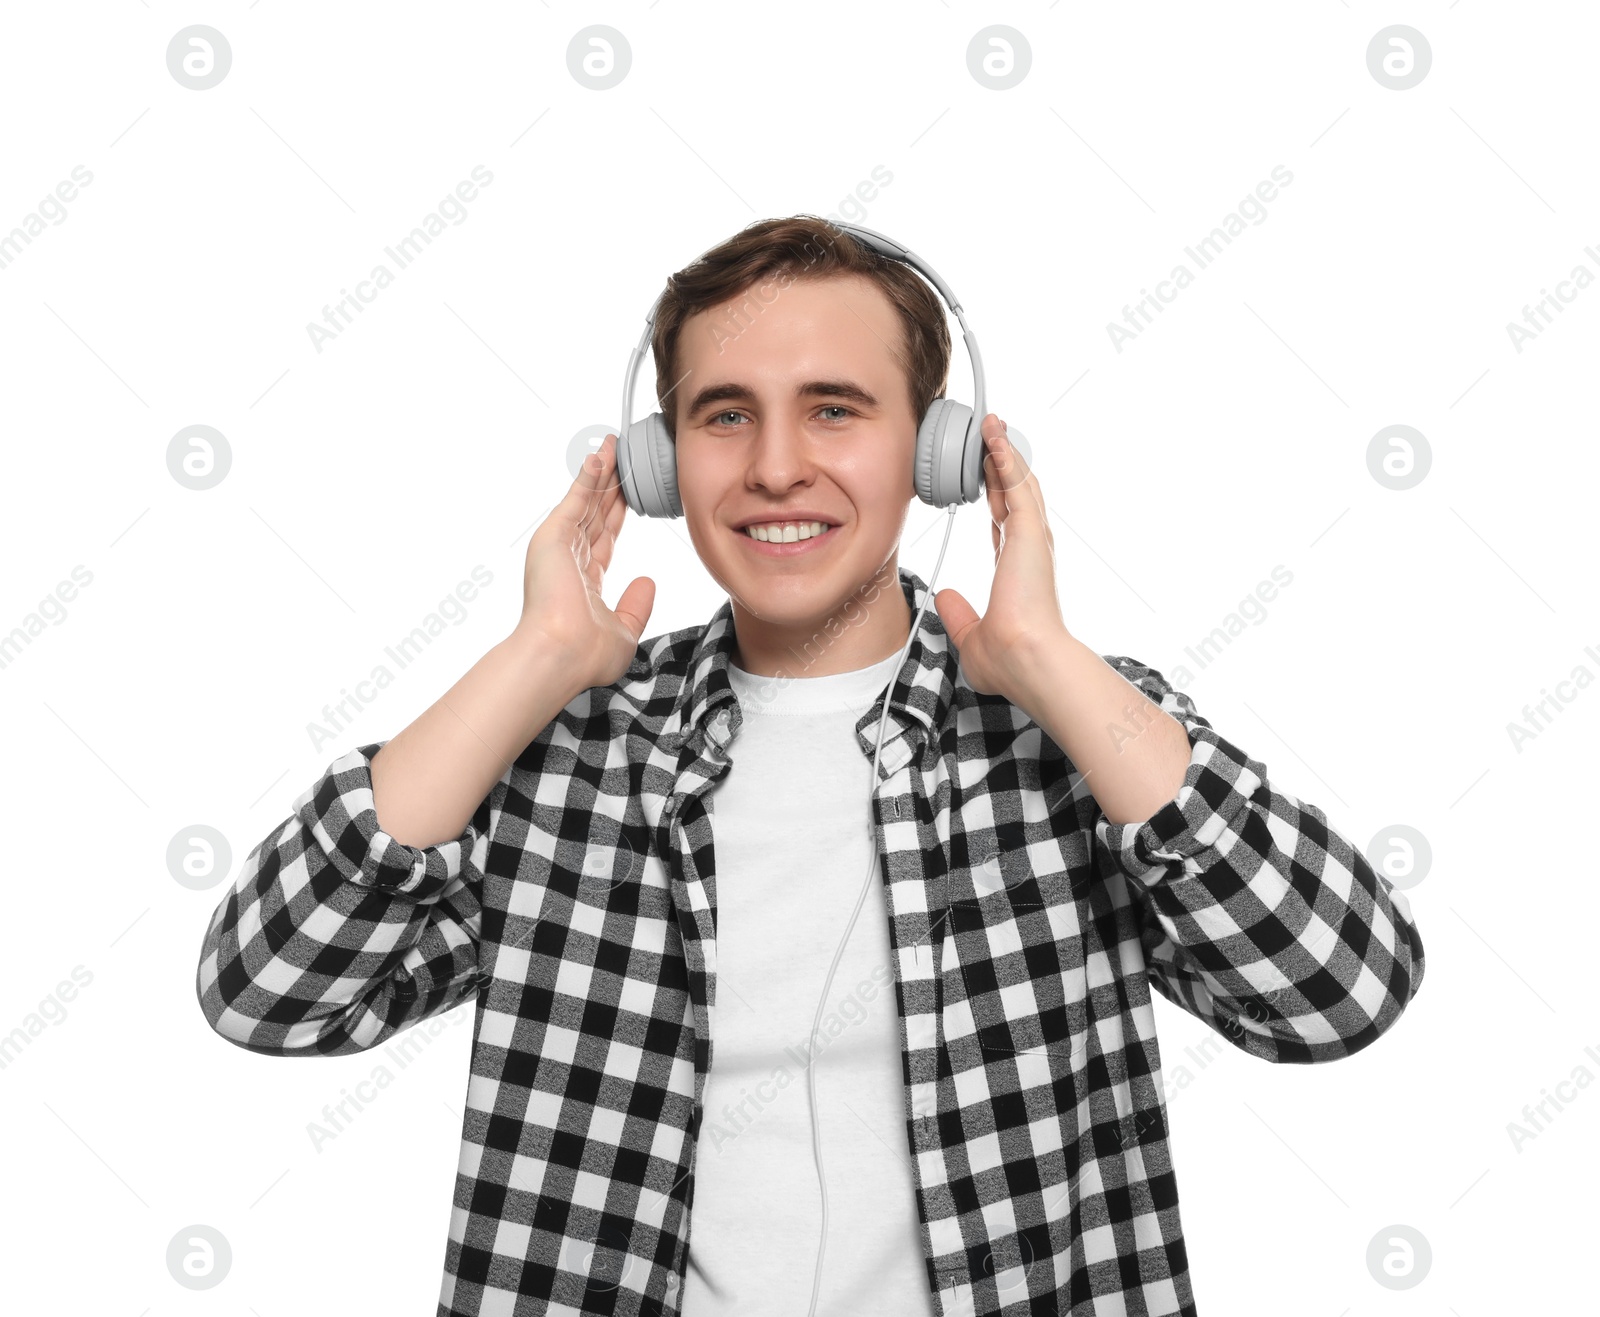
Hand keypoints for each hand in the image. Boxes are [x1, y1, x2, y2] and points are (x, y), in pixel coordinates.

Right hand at [512, 433, 655, 688]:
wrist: (561, 654)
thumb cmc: (586, 654)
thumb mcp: (624, 630)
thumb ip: (636, 605)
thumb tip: (648, 581)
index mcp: (583, 579)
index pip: (605, 536)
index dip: (618, 511)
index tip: (631, 491)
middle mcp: (570, 558)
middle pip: (596, 510)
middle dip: (611, 483)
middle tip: (622, 455)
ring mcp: (560, 546)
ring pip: (587, 499)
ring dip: (602, 470)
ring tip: (614, 443)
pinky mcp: (554, 536)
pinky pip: (577, 499)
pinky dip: (588, 476)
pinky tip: (600, 456)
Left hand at [933, 414, 1069, 698]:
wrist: (1027, 660)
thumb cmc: (1009, 661)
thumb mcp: (971, 636)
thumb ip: (959, 614)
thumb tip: (945, 597)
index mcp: (1018, 570)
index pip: (1007, 522)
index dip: (998, 496)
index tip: (987, 479)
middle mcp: (1029, 549)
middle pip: (1016, 493)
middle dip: (1003, 463)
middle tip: (990, 436)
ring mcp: (1032, 539)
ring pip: (1019, 481)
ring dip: (1004, 451)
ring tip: (991, 423)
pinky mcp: (1030, 532)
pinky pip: (1018, 483)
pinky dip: (1005, 456)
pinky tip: (993, 435)